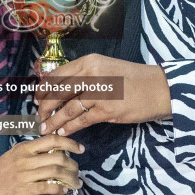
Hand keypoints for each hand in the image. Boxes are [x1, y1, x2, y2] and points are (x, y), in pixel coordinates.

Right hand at [0, 136, 84, 194]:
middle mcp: (23, 158)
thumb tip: (51, 156)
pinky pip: (47, 187)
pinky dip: (59, 189)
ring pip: (56, 172)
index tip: (80, 149)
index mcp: (22, 148)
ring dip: (70, 179)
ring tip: (75, 184)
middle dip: (73, 166)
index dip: (70, 143)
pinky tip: (62, 192)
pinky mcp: (21, 191)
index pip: (52, 139)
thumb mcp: (11, 159)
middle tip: (78, 173)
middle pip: (58, 156)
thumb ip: (29, 156)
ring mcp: (23, 174)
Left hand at [37, 54, 171, 137]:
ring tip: (45, 128)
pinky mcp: (106, 110)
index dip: (43, 89)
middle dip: (44, 107)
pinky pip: (81, 121)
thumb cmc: (132, 79)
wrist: (158, 88)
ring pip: (67, 109)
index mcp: (89, 62)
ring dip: (54, 121)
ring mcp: (99, 92)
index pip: (57, 75)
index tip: (36, 98)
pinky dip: (69, 128)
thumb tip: (61, 88)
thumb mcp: (106, 68)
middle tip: (38, 116)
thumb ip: (84, 75)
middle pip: (58, 92)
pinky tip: (63, 132)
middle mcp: (91, 74)